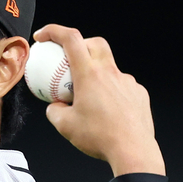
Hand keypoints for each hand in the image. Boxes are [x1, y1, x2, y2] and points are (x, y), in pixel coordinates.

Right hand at [33, 24, 164, 176]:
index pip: (70, 39)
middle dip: (79, 45)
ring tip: (88, 95)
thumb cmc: (101, 138)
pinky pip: (121, 85)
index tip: (44, 35)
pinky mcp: (138, 93)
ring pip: (109, 66)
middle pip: (94, 43)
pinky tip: (106, 108)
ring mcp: (127, 82)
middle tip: (69, 60)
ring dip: (96, 73)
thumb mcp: (65, 126)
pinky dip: (110, 90)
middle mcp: (110, 73)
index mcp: (89, 75)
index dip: (54, 31)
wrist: (132, 150)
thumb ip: (54, 111)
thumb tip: (55, 106)